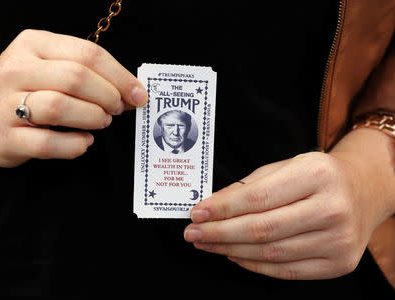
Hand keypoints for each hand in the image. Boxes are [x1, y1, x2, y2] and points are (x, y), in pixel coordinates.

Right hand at [0, 29, 146, 166]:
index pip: (87, 53)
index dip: (120, 76)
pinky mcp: (5, 137)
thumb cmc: (27, 88)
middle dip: (107, 96)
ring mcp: (6, 104)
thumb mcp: (50, 66)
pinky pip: (47, 143)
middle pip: (75, 78)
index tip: (138, 94)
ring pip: (59, 107)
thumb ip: (88, 72)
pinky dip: (74, 145)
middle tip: (117, 109)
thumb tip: (132, 92)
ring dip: (92, 117)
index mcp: (32, 44)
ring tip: (101, 122)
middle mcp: (15, 69)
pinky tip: (84, 142)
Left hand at [183, 138, 393, 279]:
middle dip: (219, 233)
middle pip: (261, 229)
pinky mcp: (338, 263)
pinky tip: (233, 255)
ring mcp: (338, 240)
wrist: (363, 191)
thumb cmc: (317, 176)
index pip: (258, 198)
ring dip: (230, 250)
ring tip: (208, 244)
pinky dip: (253, 265)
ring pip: (270, 253)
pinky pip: (285, 271)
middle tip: (193, 233)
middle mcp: (331, 208)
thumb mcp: (285, 167)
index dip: (222, 209)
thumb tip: (211, 207)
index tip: (197, 213)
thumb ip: (249, 187)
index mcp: (316, 174)